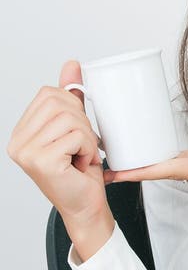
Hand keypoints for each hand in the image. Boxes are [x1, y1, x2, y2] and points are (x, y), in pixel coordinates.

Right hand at [7, 60, 112, 227]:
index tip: (76, 131)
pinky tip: (81, 164)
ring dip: (87, 137)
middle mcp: (17, 142)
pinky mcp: (41, 161)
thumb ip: (70, 97)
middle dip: (82, 122)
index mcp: (21, 132)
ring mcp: (26, 152)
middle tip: (82, 146)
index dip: (72, 107)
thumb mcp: (76, 127)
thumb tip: (72, 63)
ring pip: (70, 118)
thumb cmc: (80, 170)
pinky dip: (88, 148)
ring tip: (82, 156)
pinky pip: (76, 135)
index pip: (48, 94)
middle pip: (59, 103)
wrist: (86, 206)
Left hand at [104, 139, 187, 208]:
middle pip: (167, 172)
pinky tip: (167, 155)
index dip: (142, 170)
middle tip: (108, 167)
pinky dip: (171, 162)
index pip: (171, 170)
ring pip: (177, 170)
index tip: (115, 173)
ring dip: (152, 167)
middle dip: (138, 170)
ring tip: (129, 161)